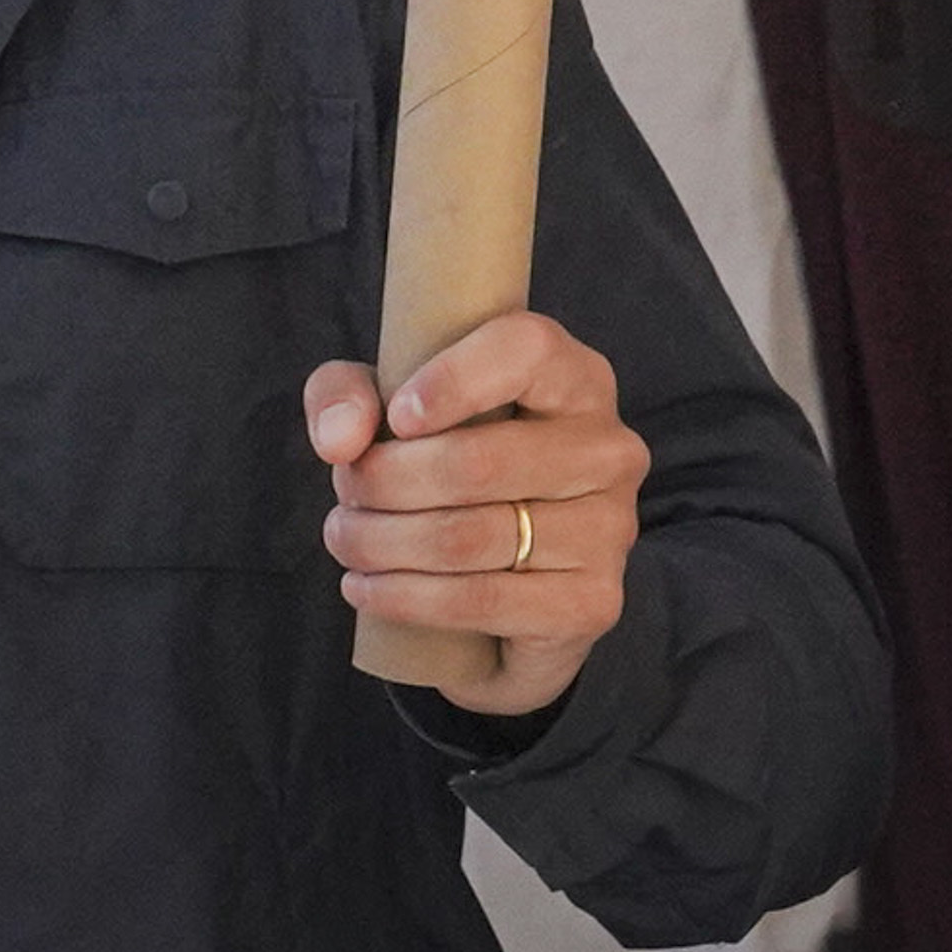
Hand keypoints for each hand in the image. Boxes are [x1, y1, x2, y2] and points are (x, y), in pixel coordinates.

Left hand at [304, 311, 649, 721]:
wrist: (504, 581)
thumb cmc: (447, 464)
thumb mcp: (388, 408)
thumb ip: (347, 395)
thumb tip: (341, 439)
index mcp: (573, 376)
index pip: (526, 350)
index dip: (453, 380)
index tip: (394, 417)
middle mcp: (608, 447)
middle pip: (478, 461)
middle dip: (385, 481)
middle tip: (346, 491)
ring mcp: (610, 529)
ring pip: (471, 537)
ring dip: (383, 543)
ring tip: (344, 538)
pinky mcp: (594, 601)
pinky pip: (483, 601)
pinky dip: (406, 598)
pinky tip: (366, 588)